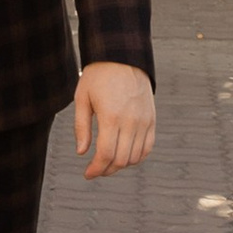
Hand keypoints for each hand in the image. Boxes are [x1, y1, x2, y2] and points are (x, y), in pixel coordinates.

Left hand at [73, 61, 154, 178]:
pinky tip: (125, 156)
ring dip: (121, 165)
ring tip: (108, 162)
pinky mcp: (152, 120)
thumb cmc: (98, 75)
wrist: (123, 57)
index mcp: (111, 116)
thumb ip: (81, 127)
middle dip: (107, 170)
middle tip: (95, 170)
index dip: (96, 169)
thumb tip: (82, 153)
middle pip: (121, 160)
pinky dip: (137, 157)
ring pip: (135, 157)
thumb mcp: (82, 97)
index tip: (87, 174)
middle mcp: (131, 122)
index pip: (106, 154)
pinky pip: (148, 148)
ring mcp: (144, 122)